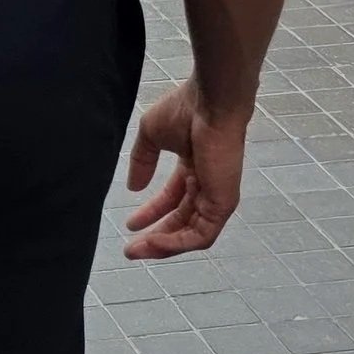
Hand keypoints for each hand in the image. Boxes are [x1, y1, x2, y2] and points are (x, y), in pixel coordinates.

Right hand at [123, 80, 246, 258]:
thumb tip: (133, 187)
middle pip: (181, 222)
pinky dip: (177, 243)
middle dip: (156, 237)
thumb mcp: (152, 136)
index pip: (172, 200)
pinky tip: (154, 242)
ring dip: (163, 246)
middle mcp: (206, 186)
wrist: (211, 103)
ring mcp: (217, 197)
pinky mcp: (223, 205)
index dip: (151, 213)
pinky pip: (200, 235)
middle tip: (131, 249)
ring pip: (191, 234)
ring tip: (137, 250)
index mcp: (193, 169)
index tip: (130, 225)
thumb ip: (142, 162)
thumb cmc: (185, 110)